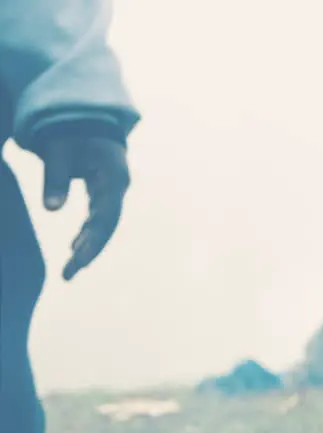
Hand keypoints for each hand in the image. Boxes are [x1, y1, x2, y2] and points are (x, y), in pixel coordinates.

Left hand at [40, 135, 130, 280]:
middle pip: (108, 226)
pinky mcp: (105, 189)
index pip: (106, 217)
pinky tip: (74, 247)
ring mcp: (114, 189)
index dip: (92, 242)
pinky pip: (100, 216)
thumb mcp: (58, 150)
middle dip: (89, 251)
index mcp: (113, 177)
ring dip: (88, 245)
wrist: (84, 114)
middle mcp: (119, 187)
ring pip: (105, 224)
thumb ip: (55, 178)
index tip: (75, 263)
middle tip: (67, 274)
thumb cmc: (70, 129)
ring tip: (70, 267)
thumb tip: (51, 210)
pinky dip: (87, 233)